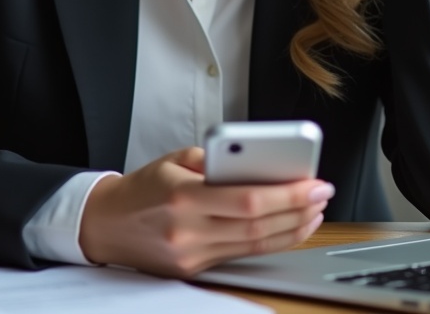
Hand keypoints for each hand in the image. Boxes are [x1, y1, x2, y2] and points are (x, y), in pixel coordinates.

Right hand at [78, 147, 333, 276]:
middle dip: (298, 210)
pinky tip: (289, 228)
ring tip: (314, 210)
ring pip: (255, 244)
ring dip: (292, 228)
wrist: (106, 224)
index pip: (247, 200)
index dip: (286, 194)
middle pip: (257, 225)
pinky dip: (271, 241)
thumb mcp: (175, 160)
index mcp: (183, 195)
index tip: (313, 182)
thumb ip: (215, 161)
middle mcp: (188, 229)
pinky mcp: (193, 270)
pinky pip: (242, 255)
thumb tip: (259, 162)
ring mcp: (191, 255)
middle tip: (323, 193)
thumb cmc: (144, 187)